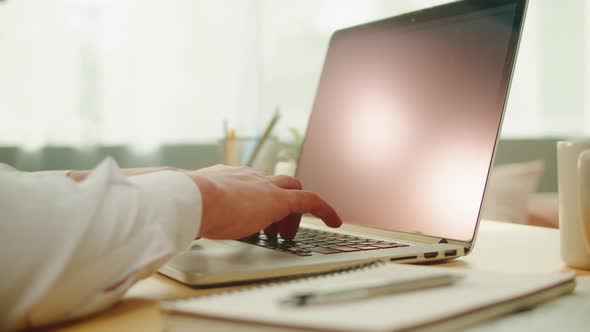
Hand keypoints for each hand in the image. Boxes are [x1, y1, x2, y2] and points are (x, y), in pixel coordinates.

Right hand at [187, 165, 341, 239]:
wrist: (194, 198)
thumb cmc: (187, 205)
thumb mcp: (190, 207)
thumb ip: (193, 211)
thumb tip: (184, 224)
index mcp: (228, 177)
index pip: (250, 182)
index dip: (257, 195)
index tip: (255, 209)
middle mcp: (249, 177)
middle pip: (275, 183)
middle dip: (277, 205)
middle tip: (272, 229)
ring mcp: (265, 186)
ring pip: (292, 191)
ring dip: (290, 214)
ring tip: (284, 236)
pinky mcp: (280, 200)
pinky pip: (310, 201)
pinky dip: (324, 210)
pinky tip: (334, 221)